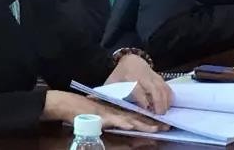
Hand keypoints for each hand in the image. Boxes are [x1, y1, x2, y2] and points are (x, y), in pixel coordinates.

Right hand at [42, 90, 168, 132]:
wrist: (68, 104)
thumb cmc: (85, 113)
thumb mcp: (102, 119)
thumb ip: (115, 123)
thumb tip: (130, 128)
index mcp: (118, 113)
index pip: (136, 119)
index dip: (149, 122)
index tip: (162, 126)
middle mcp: (116, 113)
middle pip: (137, 119)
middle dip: (151, 125)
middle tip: (165, 128)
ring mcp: (109, 114)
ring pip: (129, 120)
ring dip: (141, 124)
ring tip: (154, 128)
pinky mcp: (100, 117)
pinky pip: (113, 121)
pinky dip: (122, 123)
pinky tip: (130, 126)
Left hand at [105, 54, 172, 113]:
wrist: (130, 59)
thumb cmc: (119, 75)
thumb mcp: (111, 83)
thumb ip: (111, 95)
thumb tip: (109, 110)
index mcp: (129, 78)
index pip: (138, 89)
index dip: (142, 100)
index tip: (146, 110)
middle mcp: (143, 76)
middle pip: (154, 88)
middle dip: (158, 102)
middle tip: (159, 115)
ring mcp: (153, 76)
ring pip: (162, 87)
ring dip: (165, 100)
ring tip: (164, 112)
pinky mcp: (159, 77)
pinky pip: (166, 86)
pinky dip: (169, 95)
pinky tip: (169, 104)